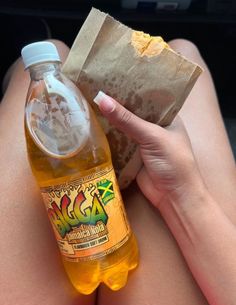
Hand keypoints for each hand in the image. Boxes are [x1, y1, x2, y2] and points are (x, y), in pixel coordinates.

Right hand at [94, 91, 205, 209]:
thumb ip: (127, 120)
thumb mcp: (152, 136)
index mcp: (166, 117)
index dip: (129, 87)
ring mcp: (142, 142)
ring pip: (122, 128)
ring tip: (88, 102)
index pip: (146, 97)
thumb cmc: (172, 162)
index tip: (109, 76)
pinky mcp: (132, 156)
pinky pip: (117, 143)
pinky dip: (107, 137)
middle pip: (131, 112)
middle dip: (115, 104)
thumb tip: (101, 99)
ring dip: (109, 120)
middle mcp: (154, 127)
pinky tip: (91, 126)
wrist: (174, 197)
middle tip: (93, 87)